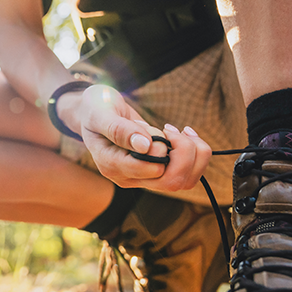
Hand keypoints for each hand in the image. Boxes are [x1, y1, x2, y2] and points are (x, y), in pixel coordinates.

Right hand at [66, 85, 211, 191]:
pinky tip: (185, 134)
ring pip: (183, 181)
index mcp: (112, 165)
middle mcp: (128, 177)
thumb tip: (145, 146)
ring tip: (182, 131)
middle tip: (172, 130)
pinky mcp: (156, 171)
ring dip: (194, 154)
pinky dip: (196, 154)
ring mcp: (143, 177)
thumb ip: (119, 129)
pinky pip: (187, 174)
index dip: (161, 148)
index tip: (154, 128)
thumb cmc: (95, 109)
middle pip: (171, 182)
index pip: (150, 169)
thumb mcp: (101, 112)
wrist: (96, 112)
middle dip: (183, 153)